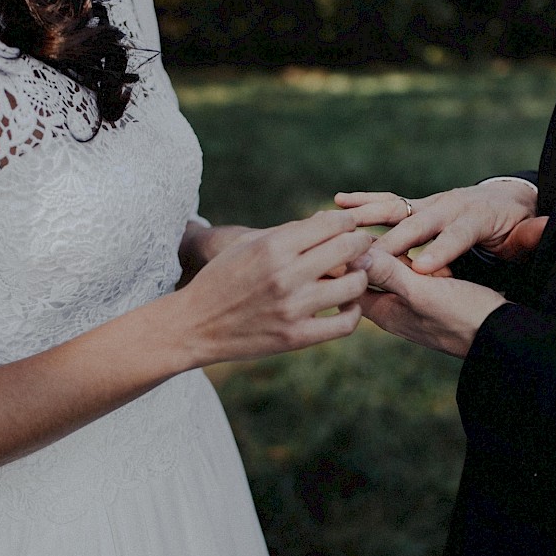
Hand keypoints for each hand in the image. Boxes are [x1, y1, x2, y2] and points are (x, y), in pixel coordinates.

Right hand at [178, 211, 371, 363]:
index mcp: (273, 246)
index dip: (348, 223)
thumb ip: (288, 232)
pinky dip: (353, 312)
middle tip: (362, 248)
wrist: (194, 326)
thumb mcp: (246, 245)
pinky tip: (345, 306)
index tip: (348, 229)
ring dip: (359, 277)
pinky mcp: (296, 337)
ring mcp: (292, 308)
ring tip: (353, 277)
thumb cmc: (221, 278)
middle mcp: (285, 274)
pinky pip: (345, 323)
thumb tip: (327, 219)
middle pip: (349, 249)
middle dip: (361, 244)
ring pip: (354, 284)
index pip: (333, 223)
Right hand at [335, 182, 544, 274]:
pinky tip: (338, 201)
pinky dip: (363, 201)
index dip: (442, 251)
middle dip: (392, 241)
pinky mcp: (415, 206)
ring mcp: (428, 204)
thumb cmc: (513, 225)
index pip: (456, 236)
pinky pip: (386, 204)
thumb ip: (530, 236)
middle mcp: (447, 205)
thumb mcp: (525, 233)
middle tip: (368, 256)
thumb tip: (543, 228)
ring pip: (395, 208)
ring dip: (366, 214)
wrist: (506, 201)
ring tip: (338, 220)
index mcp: (474, 217)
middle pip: (417, 224)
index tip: (424, 269)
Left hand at [358, 248, 507, 358]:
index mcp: (384, 312)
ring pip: (395, 273)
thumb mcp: (423, 291)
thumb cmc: (464, 315)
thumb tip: (351, 256)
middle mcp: (393, 311)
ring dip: (401, 258)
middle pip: (368, 276)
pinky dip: (422, 265)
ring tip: (417, 253)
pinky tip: (438, 265)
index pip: (347, 283)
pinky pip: (417, 277)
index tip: (347, 237)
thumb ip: (388, 273)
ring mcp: (413, 306)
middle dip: (372, 255)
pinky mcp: (433, 300)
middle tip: (376, 236)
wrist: (504, 334)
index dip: (342, 258)